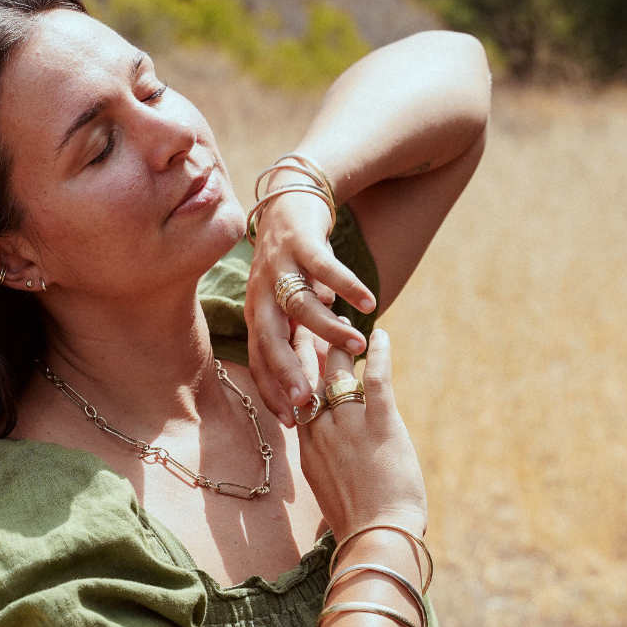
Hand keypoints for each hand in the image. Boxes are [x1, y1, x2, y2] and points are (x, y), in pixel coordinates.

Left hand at [244, 188, 375, 424]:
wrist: (289, 203)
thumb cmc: (293, 266)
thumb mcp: (289, 306)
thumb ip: (299, 339)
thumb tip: (317, 384)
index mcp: (257, 314)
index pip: (259, 361)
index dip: (272, 392)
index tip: (292, 423)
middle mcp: (260, 293)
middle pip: (269, 338)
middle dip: (287, 372)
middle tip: (309, 400)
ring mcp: (278, 266)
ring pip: (300, 305)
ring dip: (328, 329)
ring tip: (358, 346)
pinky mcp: (300, 242)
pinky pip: (324, 269)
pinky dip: (346, 286)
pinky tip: (369, 302)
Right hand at [294, 328, 426, 542]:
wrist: (376, 536)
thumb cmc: (359, 526)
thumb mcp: (331, 496)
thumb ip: (328, 474)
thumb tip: (335, 476)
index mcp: (307, 450)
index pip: (298, 403)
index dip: (297, 376)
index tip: (297, 356)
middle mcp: (321, 432)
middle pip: (310, 380)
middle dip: (311, 351)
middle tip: (317, 329)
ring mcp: (348, 425)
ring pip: (338, 373)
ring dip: (342, 347)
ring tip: (349, 328)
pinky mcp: (380, 423)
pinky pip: (376, 378)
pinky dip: (380, 354)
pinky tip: (383, 336)